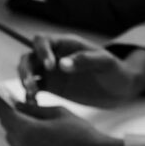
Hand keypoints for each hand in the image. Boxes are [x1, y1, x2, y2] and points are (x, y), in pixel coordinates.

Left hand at [0, 87, 124, 145]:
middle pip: (8, 126)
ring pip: (14, 140)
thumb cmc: (80, 133)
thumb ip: (32, 108)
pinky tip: (46, 142)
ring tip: (43, 128)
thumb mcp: (57, 112)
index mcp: (26, 130)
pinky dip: (27, 145)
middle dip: (13, 115)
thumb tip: (16, 105)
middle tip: (24, 107)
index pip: (2, 111)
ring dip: (21, 131)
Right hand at [18, 35, 144, 107]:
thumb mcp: (105, 63)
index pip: (43, 41)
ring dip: (25, 82)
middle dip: (25, 70)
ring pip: (28, 72)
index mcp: (66, 44)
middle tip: (31, 85)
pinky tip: (34, 104)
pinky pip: (34, 89)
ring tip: (31, 95)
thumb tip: (61, 65)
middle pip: (29, 57)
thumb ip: (85, 60)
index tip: (50, 67)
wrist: (119, 89)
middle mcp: (54, 56)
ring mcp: (51, 72)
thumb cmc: (115, 70)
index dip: (41, 51)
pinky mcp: (51, 87)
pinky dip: (30, 95)